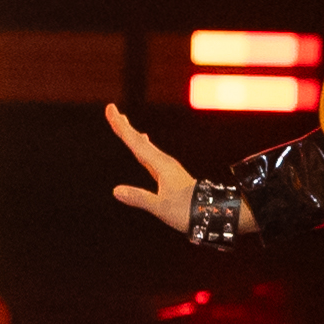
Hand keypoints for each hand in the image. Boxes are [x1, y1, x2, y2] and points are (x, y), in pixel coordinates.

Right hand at [100, 104, 203, 233]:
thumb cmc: (187, 210)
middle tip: (113, 111)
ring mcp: (167, 166)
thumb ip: (139, 198)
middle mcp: (164, 162)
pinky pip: (150, 154)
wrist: (211, 213)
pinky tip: (143, 144)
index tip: (112, 110)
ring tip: (125, 124)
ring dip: (133, 134)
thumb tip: (116, 190)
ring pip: (145, 146)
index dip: (122, 127)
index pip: (136, 143)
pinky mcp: (169, 173)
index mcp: (161, 165)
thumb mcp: (161, 207)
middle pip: (139, 140)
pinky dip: (142, 146)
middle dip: (125, 126)